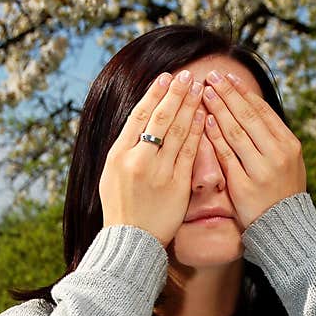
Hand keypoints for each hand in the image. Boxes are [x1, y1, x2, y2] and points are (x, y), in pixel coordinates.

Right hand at [99, 69, 205, 246]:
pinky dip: (197, 132)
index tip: (165, 78)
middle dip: (174, 94)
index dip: (153, 95)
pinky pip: (189, 153)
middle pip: (159, 119)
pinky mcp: (177, 185)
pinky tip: (204, 116)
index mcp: (118, 155)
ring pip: (177, 132)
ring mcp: (158, 172)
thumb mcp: (111, 175)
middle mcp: (137, 160)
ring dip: (189, 106)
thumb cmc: (121, 208)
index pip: (138, 117)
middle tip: (187, 75)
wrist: (131, 241)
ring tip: (199, 88)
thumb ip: (125, 149)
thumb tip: (138, 123)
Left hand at [201, 69, 306, 227]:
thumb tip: (252, 109)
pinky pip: (225, 155)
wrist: (285, 227)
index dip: (243, 92)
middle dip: (227, 93)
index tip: (227, 77)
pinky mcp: (244, 185)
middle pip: (248, 116)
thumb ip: (273, 138)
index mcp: (289, 144)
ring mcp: (260, 169)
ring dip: (218, 109)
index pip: (262, 111)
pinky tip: (204, 122)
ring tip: (204, 92)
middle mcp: (277, 154)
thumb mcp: (288, 162)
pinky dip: (214, 137)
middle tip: (211, 76)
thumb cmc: (282, 192)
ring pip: (236, 132)